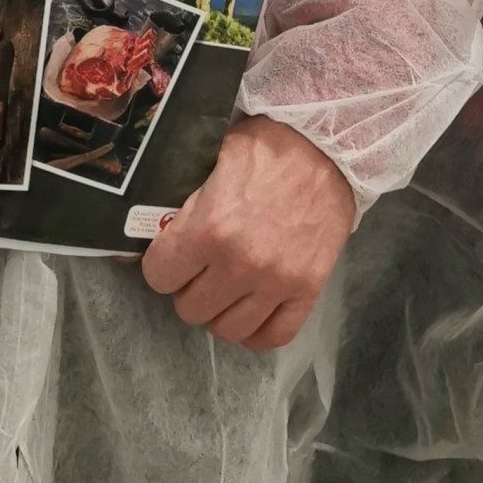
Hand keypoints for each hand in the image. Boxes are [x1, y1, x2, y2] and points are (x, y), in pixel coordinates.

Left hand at [141, 115, 355, 350]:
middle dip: (189, 288)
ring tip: (226, 288)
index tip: (172, 255)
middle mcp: (240, 263)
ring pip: (227, 329)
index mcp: (210, 228)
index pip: (159, 277)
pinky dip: (257, 331)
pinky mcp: (308, 290)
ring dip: (220, 311)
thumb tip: (150, 228)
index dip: (162, 264)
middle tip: (200, 268)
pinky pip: (274, 336)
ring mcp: (277, 282)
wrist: (331, 147)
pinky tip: (251, 310)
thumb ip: (183, 199)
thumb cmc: (269, 145)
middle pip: (190, 309)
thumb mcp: (212, 158)